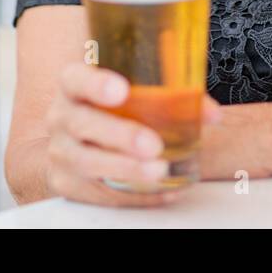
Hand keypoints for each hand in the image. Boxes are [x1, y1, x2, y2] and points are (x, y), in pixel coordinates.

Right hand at [44, 61, 221, 206]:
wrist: (74, 140)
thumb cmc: (111, 110)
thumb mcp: (132, 93)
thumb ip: (171, 97)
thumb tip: (209, 113)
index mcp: (74, 86)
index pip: (75, 78)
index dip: (96, 83)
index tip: (121, 90)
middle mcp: (62, 116)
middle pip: (83, 123)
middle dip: (119, 134)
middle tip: (151, 144)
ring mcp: (62, 151)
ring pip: (87, 161)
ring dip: (125, 167)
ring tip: (158, 170)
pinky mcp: (67, 182)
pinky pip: (99, 192)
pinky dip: (133, 194)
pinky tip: (162, 190)